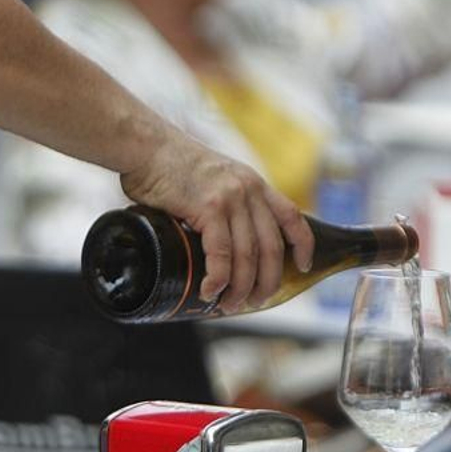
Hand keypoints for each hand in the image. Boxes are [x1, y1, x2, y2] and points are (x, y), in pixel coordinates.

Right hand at [120, 132, 313, 311]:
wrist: (145, 146)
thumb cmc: (170, 166)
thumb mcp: (213, 179)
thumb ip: (224, 204)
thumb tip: (218, 243)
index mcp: (254, 184)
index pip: (292, 217)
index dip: (303, 245)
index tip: (304, 266)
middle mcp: (249, 191)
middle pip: (272, 248)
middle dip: (267, 282)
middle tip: (255, 302)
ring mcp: (231, 199)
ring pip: (248, 256)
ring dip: (240, 288)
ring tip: (229, 305)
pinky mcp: (209, 207)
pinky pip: (221, 253)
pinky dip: (218, 279)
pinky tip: (210, 291)